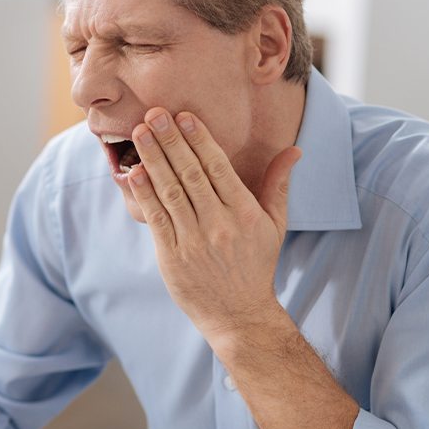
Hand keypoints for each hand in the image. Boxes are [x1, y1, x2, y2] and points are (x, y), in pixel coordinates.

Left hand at [127, 107, 300, 347]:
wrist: (239, 315)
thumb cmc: (256, 265)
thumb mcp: (275, 225)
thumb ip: (277, 185)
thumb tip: (294, 150)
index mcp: (244, 213)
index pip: (218, 168)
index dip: (199, 140)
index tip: (184, 116)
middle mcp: (219, 224)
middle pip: (191, 174)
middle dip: (171, 141)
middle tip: (155, 113)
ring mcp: (194, 241)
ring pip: (171, 192)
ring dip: (153, 160)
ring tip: (140, 133)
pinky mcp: (172, 257)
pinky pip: (157, 220)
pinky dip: (145, 195)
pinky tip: (134, 173)